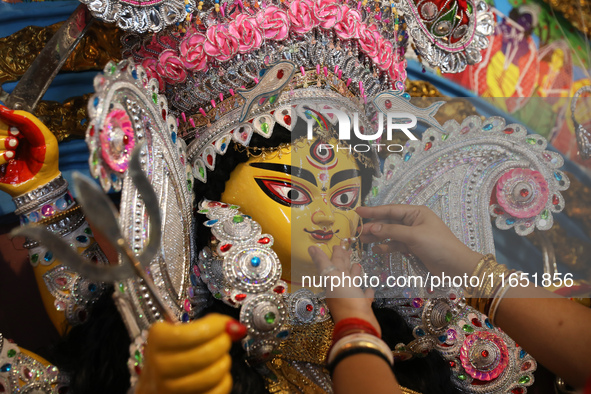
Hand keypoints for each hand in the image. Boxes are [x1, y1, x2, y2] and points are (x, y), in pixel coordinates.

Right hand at [0, 105, 58, 196]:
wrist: (44, 181)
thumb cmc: (46, 159)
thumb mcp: (43, 136)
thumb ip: (27, 120)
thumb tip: (3, 109)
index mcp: (13, 129)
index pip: (1, 116)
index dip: (4, 120)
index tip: (16, 129)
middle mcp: (2, 138)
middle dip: (3, 131)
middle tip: (16, 140)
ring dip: (1, 143)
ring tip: (13, 152)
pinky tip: (8, 159)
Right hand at [137, 314, 245, 393]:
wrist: (155, 382)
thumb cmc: (170, 353)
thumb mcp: (179, 331)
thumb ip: (206, 325)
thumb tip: (234, 327)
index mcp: (157, 341)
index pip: (194, 333)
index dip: (216, 327)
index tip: (224, 324)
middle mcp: (160, 365)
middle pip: (205, 354)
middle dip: (223, 343)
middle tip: (224, 339)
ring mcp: (170, 387)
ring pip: (212, 374)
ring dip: (224, 362)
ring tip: (221, 356)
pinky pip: (215, 391)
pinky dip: (224, 381)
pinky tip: (219, 373)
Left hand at [308, 244, 379, 335]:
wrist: (358, 326)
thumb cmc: (346, 300)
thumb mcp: (332, 278)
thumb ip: (322, 262)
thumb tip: (311, 247)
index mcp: (332, 281)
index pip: (333, 264)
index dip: (336, 254)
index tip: (339, 244)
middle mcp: (340, 289)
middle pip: (342, 272)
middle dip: (344, 261)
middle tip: (348, 250)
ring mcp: (351, 299)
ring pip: (352, 283)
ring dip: (354, 274)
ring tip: (358, 265)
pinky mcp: (362, 308)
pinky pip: (363, 297)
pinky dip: (366, 292)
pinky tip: (369, 288)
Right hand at [357, 204, 482, 276]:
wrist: (456, 266)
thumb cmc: (438, 245)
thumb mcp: (414, 236)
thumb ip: (391, 231)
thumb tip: (372, 228)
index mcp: (416, 213)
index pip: (391, 210)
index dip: (374, 211)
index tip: (358, 212)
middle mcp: (414, 222)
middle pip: (389, 222)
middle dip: (374, 226)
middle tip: (358, 232)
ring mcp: (414, 235)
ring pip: (391, 234)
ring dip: (378, 237)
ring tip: (363, 241)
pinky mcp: (414, 247)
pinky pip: (396, 244)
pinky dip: (387, 247)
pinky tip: (378, 249)